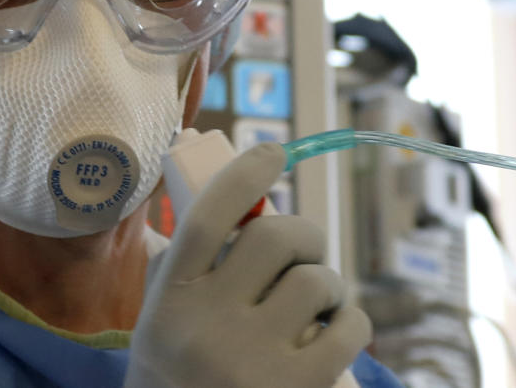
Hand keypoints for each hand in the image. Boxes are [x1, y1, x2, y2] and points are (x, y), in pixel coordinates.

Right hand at [125, 143, 371, 387]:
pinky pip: (349, 329)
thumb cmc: (175, 377)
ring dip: (329, 283)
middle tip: (306, 249)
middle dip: (304, 233)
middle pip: (274, 237)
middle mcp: (207, 324)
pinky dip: (353, 322)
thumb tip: (236, 205)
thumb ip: (186, 269)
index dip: (243, 174)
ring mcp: (252, 360)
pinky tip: (339, 330)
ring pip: (318, 281)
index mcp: (170, 299)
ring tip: (321, 301)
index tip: (273, 150)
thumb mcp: (162, 320)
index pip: (208, 216)